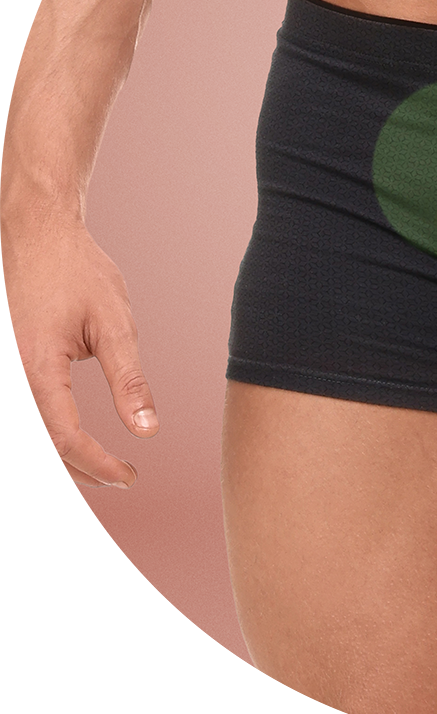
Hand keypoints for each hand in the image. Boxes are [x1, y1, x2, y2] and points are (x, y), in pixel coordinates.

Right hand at [2, 211, 158, 487]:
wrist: (37, 236)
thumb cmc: (79, 274)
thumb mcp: (116, 325)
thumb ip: (129, 380)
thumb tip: (146, 430)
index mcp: (33, 366)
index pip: (62, 435)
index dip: (96, 464)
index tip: (129, 476)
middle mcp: (3, 373)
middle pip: (32, 445)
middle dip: (76, 469)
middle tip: (120, 476)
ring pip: (17, 436)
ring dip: (52, 459)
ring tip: (99, 466)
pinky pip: (13, 414)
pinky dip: (37, 435)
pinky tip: (70, 444)